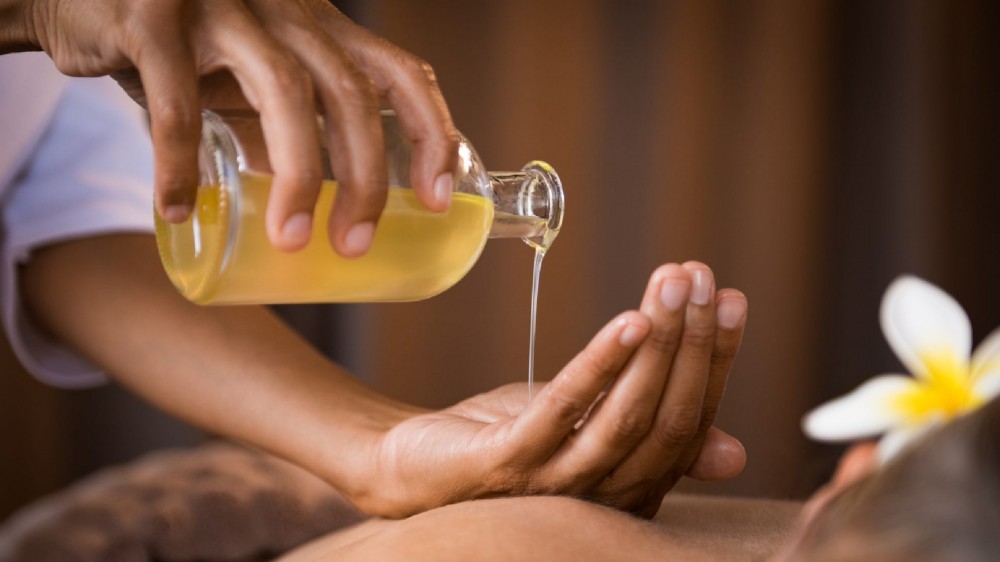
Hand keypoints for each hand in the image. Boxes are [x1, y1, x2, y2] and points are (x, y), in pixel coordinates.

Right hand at [20, 0, 456, 254]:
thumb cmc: (182, 43)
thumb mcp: (249, 77)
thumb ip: (283, 125)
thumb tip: (311, 197)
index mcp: (319, 27)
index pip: (401, 72)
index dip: (433, 133)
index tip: (442, 199)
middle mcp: (284, 11)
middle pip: (351, 92)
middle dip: (365, 177)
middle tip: (356, 243)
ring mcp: (223, 8)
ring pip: (285, 91)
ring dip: (298, 175)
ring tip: (292, 241)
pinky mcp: (153, 17)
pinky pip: (176, 100)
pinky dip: (178, 161)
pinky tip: (177, 207)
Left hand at [347, 262, 746, 517]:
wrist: (416, 469)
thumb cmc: (511, 444)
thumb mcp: (591, 434)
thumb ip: (651, 435)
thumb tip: (735, 452)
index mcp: (632, 487)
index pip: (691, 424)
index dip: (715, 361)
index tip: (730, 298)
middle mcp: (603, 496)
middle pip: (668, 420)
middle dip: (693, 342)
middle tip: (702, 276)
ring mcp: (554, 484)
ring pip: (625, 416)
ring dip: (658, 344)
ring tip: (672, 284)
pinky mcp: (508, 463)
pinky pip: (563, 410)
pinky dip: (600, 364)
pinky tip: (627, 320)